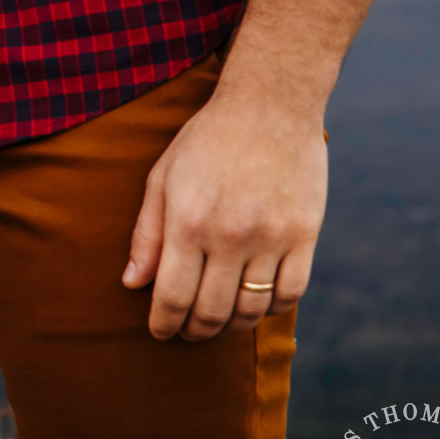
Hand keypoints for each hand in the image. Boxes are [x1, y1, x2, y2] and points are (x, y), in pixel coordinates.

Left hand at [122, 88, 325, 341]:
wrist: (271, 105)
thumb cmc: (206, 140)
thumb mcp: (163, 178)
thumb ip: (147, 234)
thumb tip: (133, 284)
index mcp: (188, 221)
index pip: (173, 297)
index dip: (164, 324)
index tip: (160, 332)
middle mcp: (230, 235)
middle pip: (212, 312)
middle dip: (194, 331)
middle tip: (187, 332)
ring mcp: (273, 237)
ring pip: (252, 310)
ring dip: (231, 327)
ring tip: (218, 323)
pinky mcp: (306, 235)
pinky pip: (291, 293)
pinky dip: (271, 308)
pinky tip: (256, 304)